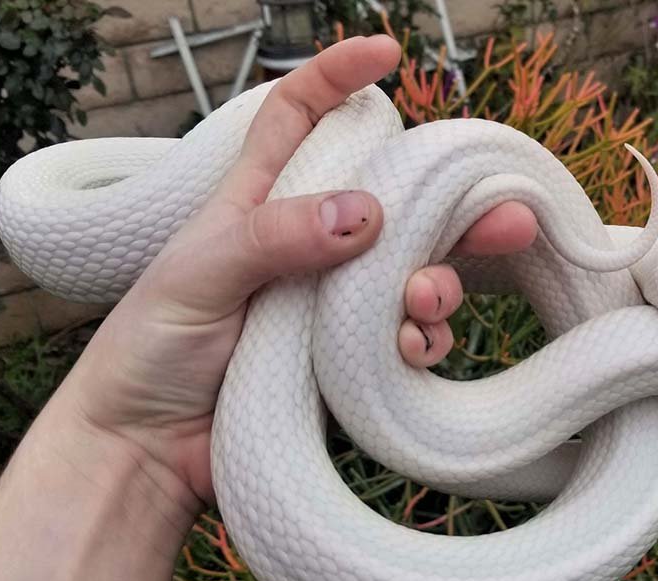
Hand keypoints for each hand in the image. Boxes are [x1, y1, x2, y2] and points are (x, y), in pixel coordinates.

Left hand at [55, 35, 536, 507]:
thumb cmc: (151, 347)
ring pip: (411, 276)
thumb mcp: (198, 276)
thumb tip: (365, 213)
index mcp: (260, 204)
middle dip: (452, 206)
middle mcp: (306, 247)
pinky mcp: (344, 363)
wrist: (148, 450)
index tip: (385, 54)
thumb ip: (275, 238)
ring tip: (424, 303)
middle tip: (509, 220)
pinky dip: (420, 342)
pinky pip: (404, 340)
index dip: (337, 78)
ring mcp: (329, 306)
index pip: (297, 119)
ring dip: (438, 285)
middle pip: (392, 204)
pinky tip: (410, 350)